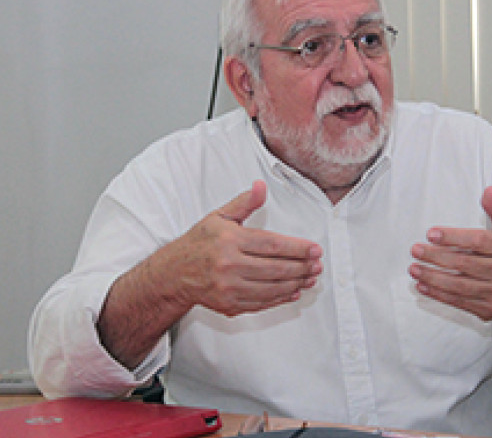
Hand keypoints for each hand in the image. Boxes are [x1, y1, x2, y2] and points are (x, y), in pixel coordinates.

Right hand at [158, 180, 322, 316]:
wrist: (174, 273)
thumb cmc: (199, 242)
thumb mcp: (219, 216)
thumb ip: (245, 203)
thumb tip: (261, 186)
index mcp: (229, 241)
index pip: (271, 245)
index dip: (297, 248)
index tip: (315, 249)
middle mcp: (228, 265)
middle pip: (275, 268)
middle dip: (301, 268)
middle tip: (317, 265)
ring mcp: (229, 288)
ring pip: (271, 288)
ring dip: (296, 284)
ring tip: (310, 278)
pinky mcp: (229, 305)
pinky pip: (261, 303)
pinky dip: (280, 298)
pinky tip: (293, 291)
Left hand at [408, 186, 491, 321]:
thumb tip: (488, 190)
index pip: (478, 241)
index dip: (453, 237)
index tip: (431, 233)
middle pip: (465, 264)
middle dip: (436, 257)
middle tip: (415, 250)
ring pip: (459, 285)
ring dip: (433, 277)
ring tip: (414, 269)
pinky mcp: (489, 310)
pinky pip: (460, 302)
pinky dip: (439, 295)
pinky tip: (423, 286)